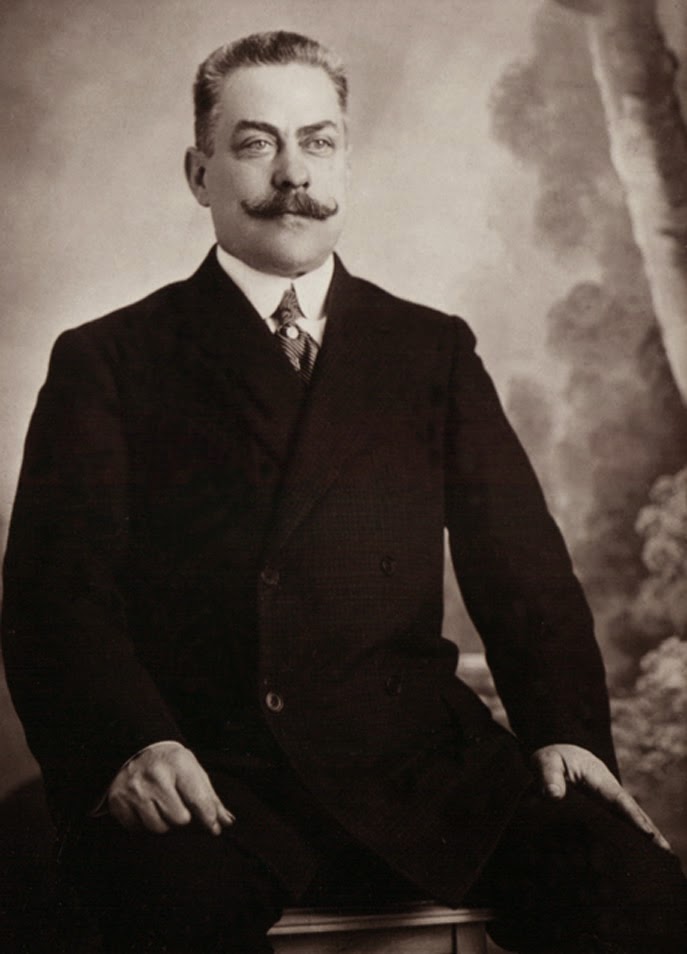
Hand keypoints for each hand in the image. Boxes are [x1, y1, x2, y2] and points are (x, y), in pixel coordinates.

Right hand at [107, 741, 235, 834]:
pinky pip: (138, 829)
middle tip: (181, 809)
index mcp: (179, 763)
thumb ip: (210, 798)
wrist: (136, 750)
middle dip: (184, 819)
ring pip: (158, 827)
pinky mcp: (118, 801)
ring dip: (164, 823)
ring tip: (163, 808)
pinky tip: (146, 809)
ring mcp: (134, 789)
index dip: (208, 818)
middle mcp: (155, 775)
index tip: (213, 828)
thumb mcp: (193, 772)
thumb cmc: (171, 765)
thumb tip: (226, 822)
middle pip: (179, 819)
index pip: (198, 800)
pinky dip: (145, 824)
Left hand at [532, 743, 671, 851]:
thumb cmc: (552, 760)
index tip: (647, 834)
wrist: (555, 759)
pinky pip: (616, 827)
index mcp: (599, 780)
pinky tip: (633, 861)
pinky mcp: (600, 814)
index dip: (633, 817)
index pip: (619, 800)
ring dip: (643, 839)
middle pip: (632, 813)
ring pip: (627, 822)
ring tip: (661, 860)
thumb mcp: (546, 762)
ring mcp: (607, 805)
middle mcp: (609, 794)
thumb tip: (553, 795)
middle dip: (649, 831)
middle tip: (666, 853)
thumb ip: (549, 776)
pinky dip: (628, 841)